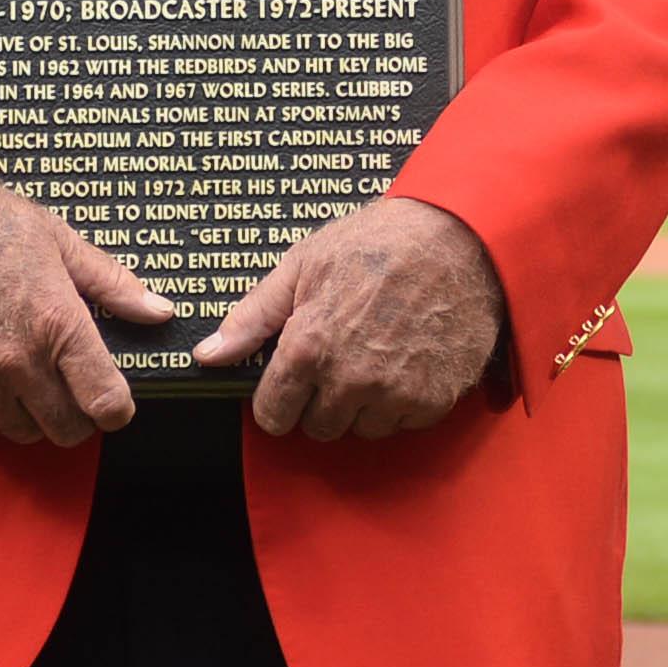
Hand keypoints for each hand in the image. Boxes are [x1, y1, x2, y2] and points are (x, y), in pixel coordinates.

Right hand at [0, 151, 171, 443]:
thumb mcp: (56, 239)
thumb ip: (111, 283)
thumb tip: (160, 311)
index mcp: (55, 323)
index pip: (105, 400)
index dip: (118, 410)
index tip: (115, 404)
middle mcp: (17, 361)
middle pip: (66, 429)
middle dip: (77, 417)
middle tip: (69, 391)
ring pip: (22, 432)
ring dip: (30, 416)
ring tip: (25, 378)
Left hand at [200, 196, 503, 442]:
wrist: (460, 236)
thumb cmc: (377, 243)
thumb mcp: (303, 265)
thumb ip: (252, 317)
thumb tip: (207, 356)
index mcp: (308, 349)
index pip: (273, 416)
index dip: (279, 398)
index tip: (293, 379)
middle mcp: (349, 381)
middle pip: (318, 428)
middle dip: (322, 400)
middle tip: (341, 357)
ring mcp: (394, 394)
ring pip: (362, 430)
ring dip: (363, 404)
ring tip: (378, 355)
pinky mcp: (434, 400)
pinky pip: (404, 423)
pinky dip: (403, 401)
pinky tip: (408, 360)